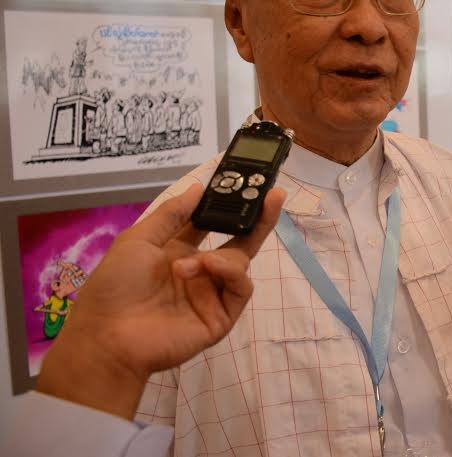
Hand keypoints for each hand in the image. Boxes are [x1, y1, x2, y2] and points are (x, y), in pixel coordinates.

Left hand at [36, 183, 285, 417]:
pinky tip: (211, 267)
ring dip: (222, 257)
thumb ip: (172, 213)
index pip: (213, 224)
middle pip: (239, 241)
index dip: (228, 206)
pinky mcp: (222, 315)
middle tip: (275, 197)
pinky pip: (240, 288)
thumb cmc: (116, 285)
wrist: (108, 336)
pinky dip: (231, 272)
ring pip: (239, 262)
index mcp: (179, 251)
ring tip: (197, 263)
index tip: (246, 184)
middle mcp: (200, 270)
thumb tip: (199, 187)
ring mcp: (213, 294)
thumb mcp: (138, 239)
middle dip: (258, 219)